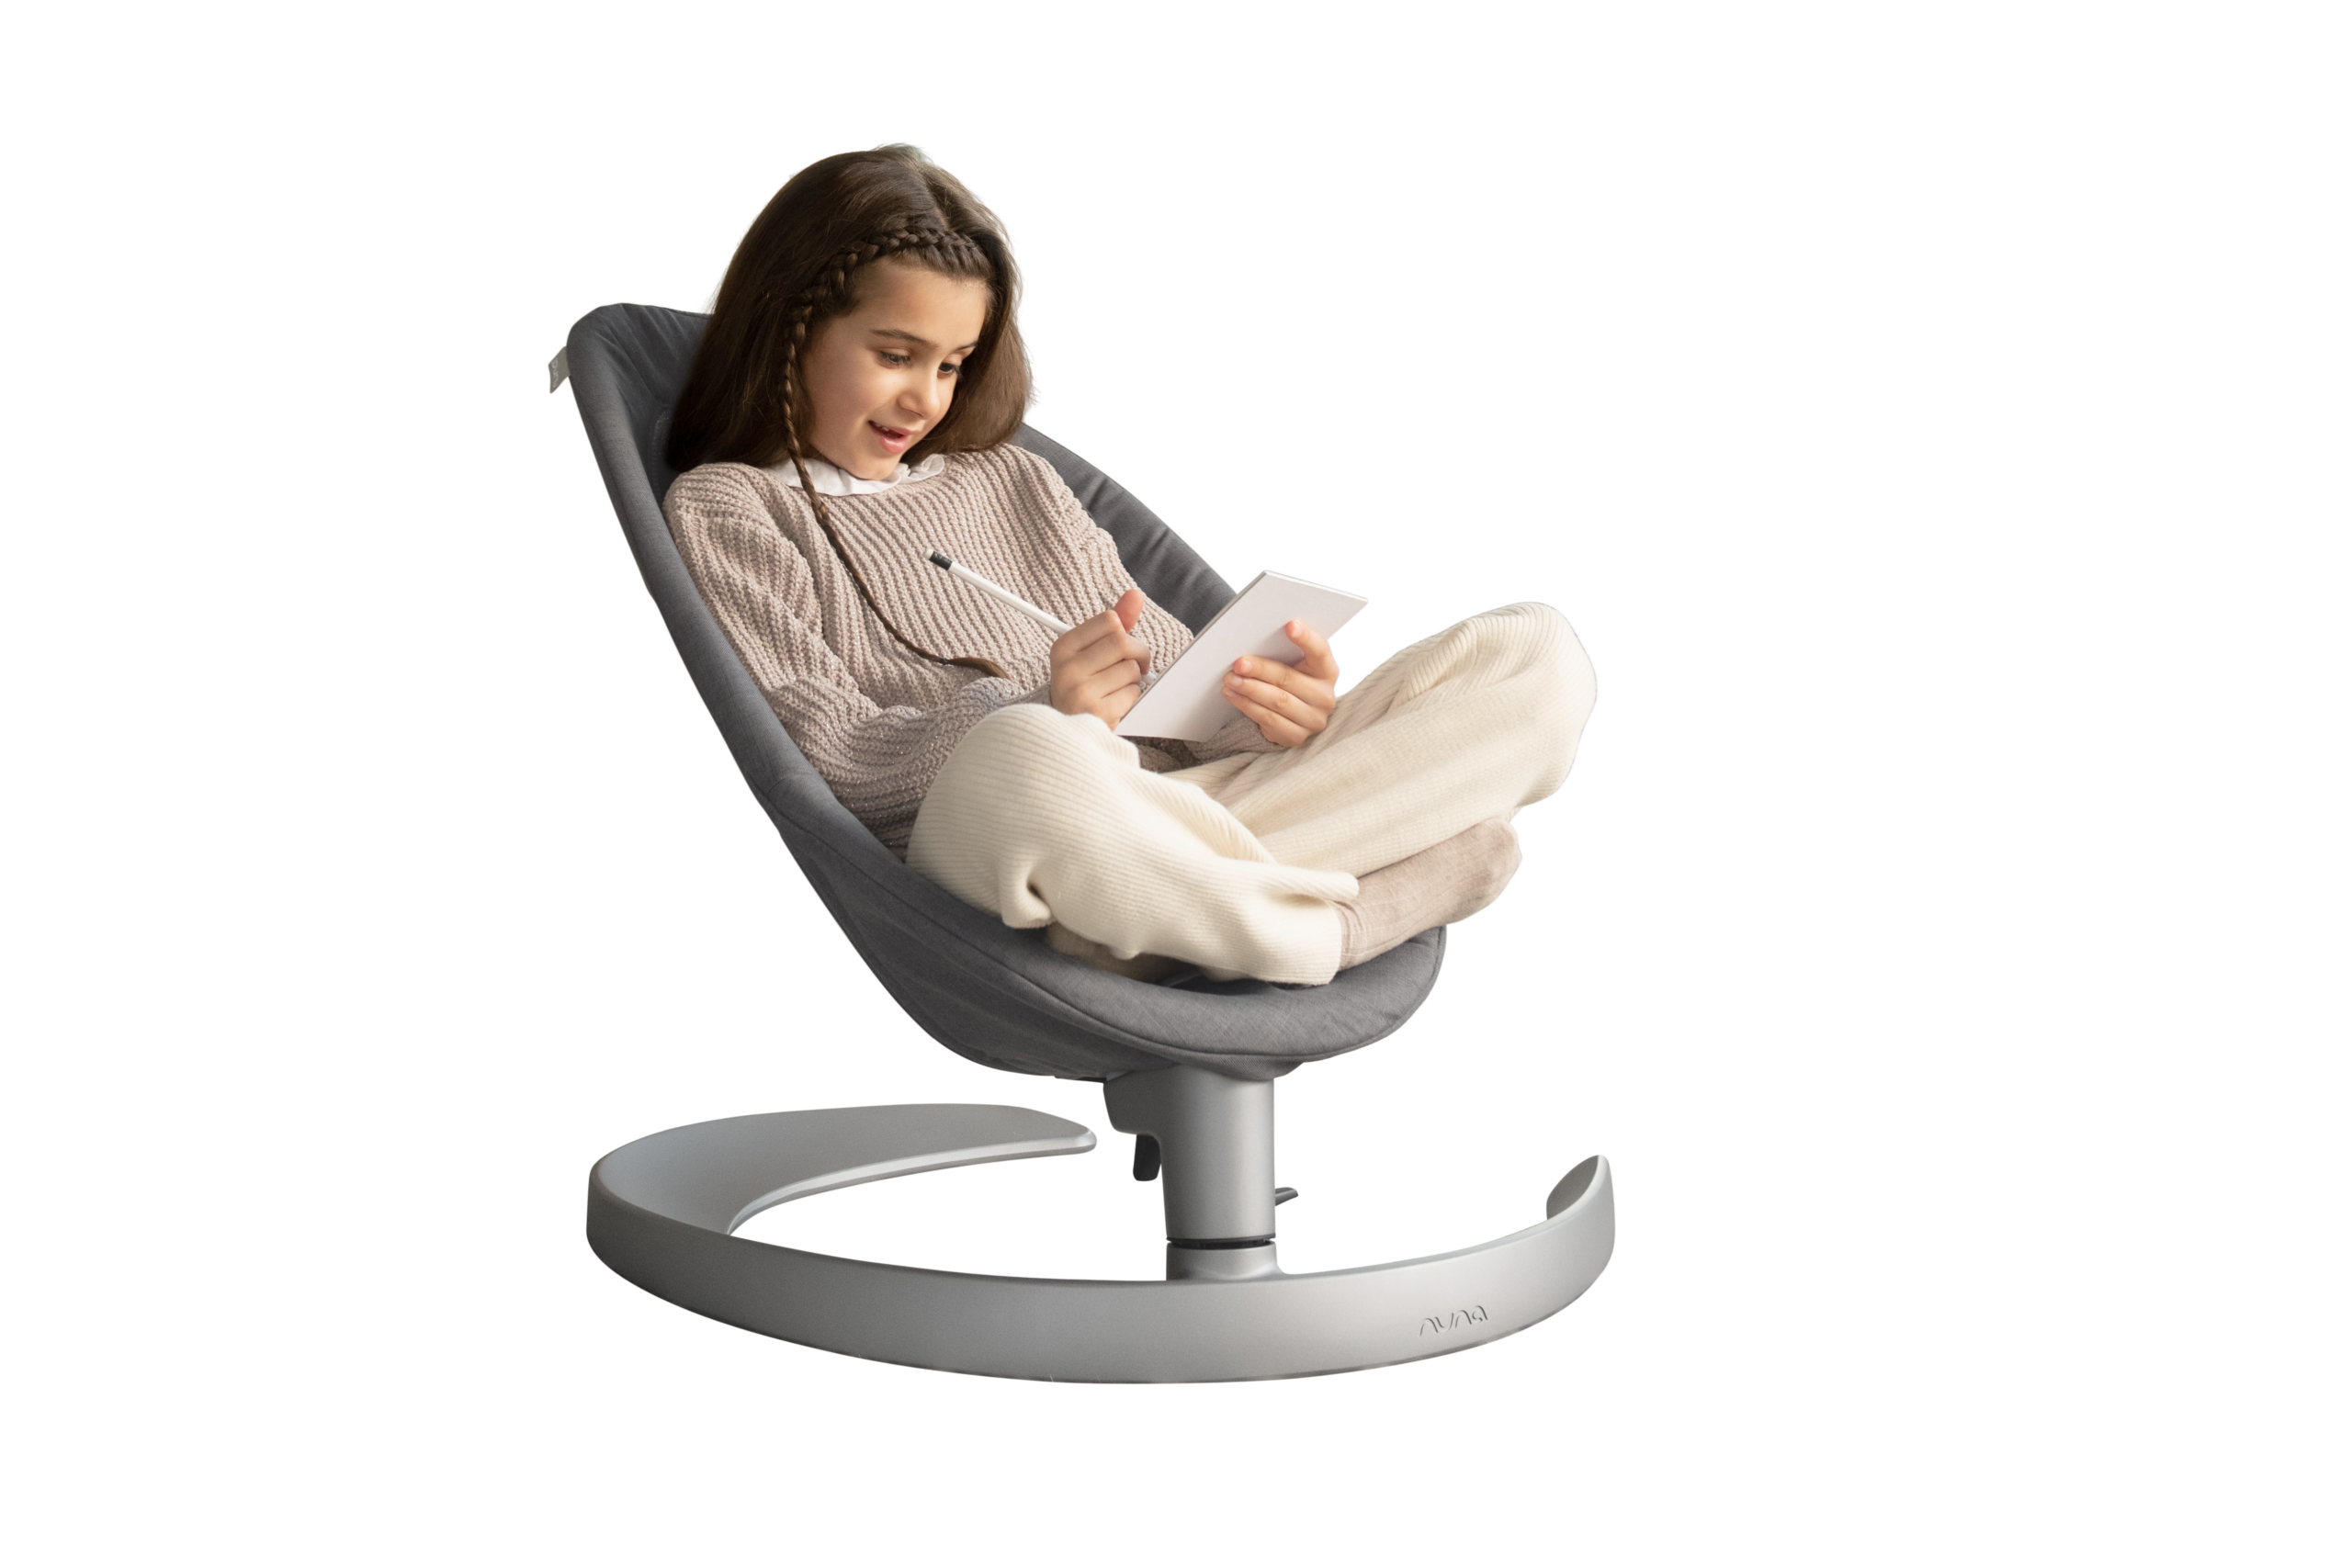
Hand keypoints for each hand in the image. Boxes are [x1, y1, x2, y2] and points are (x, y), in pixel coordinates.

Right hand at [1051, 587, 1152, 729]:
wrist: (1066, 734)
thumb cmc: (1084, 687)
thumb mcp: (1091, 652)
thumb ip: (1115, 624)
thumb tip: (1136, 594)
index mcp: (1063, 648)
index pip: (1109, 620)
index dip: (1123, 632)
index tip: (1121, 646)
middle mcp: (1067, 669)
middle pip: (1123, 642)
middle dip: (1137, 655)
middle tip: (1133, 667)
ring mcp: (1081, 692)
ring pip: (1131, 669)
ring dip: (1133, 680)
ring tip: (1117, 689)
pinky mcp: (1098, 714)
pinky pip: (1133, 694)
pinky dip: (1131, 699)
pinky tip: (1116, 705)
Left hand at [1223, 621, 1338, 746]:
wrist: (1293, 717)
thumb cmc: (1289, 682)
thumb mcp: (1293, 665)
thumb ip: (1283, 652)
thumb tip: (1254, 637)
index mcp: (1327, 671)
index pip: (1319, 651)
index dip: (1306, 639)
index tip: (1289, 625)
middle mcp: (1324, 696)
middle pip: (1289, 679)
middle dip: (1261, 669)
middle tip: (1238, 663)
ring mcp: (1313, 719)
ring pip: (1277, 701)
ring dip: (1249, 689)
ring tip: (1230, 679)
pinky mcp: (1296, 736)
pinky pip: (1268, 719)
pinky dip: (1246, 706)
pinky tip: (1232, 695)